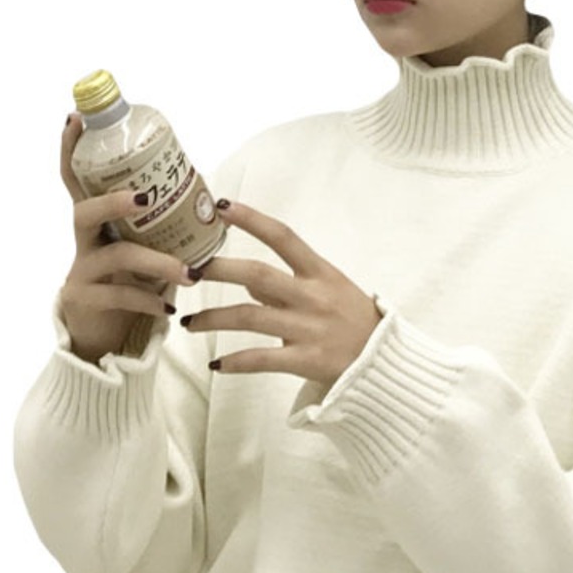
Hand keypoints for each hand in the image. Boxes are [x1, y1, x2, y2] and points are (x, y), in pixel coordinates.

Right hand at [58, 114, 195, 364]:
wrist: (103, 333)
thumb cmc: (129, 281)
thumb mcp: (145, 247)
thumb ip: (163, 225)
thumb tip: (214, 199)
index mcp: (97, 221)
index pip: (77, 179)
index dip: (72, 150)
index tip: (74, 119)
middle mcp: (85, 241)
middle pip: (84, 212)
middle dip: (113, 202)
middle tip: (144, 199)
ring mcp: (82, 271)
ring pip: (115, 257)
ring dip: (157, 262)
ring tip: (192, 273)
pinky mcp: (86, 301)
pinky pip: (119, 296)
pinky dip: (149, 300)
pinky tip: (169, 307)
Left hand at [183, 200, 382, 389]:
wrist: (385, 361)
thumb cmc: (357, 320)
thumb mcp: (330, 289)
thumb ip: (289, 285)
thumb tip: (248, 284)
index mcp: (320, 273)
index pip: (283, 237)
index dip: (252, 220)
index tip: (222, 206)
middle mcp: (312, 297)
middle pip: (257, 276)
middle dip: (218, 270)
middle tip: (188, 270)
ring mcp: (308, 329)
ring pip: (249, 318)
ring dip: (213, 319)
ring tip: (188, 322)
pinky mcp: (306, 360)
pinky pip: (261, 359)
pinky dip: (234, 362)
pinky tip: (216, 365)